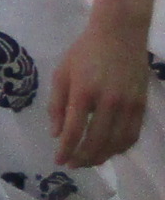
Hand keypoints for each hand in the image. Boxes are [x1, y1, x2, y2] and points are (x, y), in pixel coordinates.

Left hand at [53, 9, 152, 168]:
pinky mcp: (141, 105)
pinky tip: (110, 150)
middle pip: (97, 141)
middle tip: (73, 165)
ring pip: (117, 142)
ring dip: (102, 156)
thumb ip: (57, 104)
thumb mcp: (62, 73)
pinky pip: (132, 134)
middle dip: (83, 158)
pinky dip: (121, 147)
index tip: (59, 161)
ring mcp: (128, 104)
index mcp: (83, 91)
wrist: (119, 34)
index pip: (74, 130)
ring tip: (89, 161)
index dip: (66, 150)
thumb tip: (57, 134)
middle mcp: (108, 101)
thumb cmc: (84, 52)